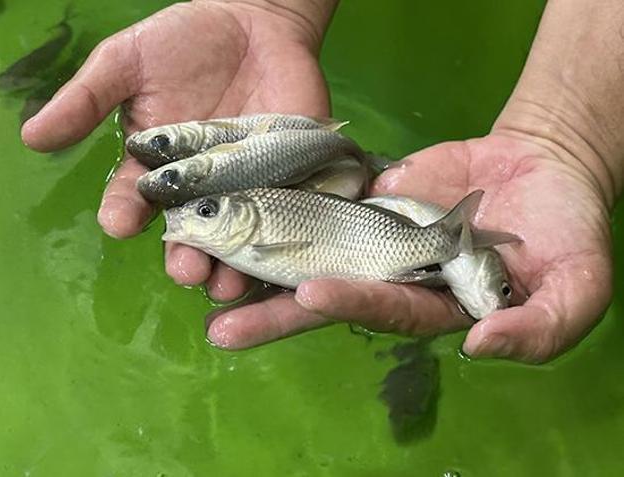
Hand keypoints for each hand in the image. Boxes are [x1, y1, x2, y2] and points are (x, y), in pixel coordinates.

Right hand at [21, 0, 333, 301]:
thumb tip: (31, 136)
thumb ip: (86, 98)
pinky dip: (283, 236)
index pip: (133, 200)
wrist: (256, 19)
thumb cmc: (185, 40)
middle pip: (188, 234)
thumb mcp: (126, 60)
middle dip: (185, 255)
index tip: (119, 223)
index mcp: (155, 168)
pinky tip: (277, 254)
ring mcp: (246, 186)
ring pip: (237, 238)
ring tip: (226, 279)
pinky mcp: (290, 177)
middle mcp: (199, 188)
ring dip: (231, 264)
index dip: (124, 213)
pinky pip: (286, 213)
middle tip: (185, 268)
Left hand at [206, 132, 612, 363]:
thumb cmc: (570, 235)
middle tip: (222, 328)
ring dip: (262, 263)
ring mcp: (373, 233)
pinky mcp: (365, 194)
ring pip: (310, 249)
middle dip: (274, 313)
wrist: (547, 164)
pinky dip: (280, 202)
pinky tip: (239, 208)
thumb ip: (537, 327)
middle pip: (327, 294)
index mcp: (433, 305)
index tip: (310, 294)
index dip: (351, 303)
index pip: (385, 308)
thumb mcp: (576, 290)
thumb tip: (481, 346)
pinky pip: (319, 196)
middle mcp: (392, 275)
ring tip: (209, 275)